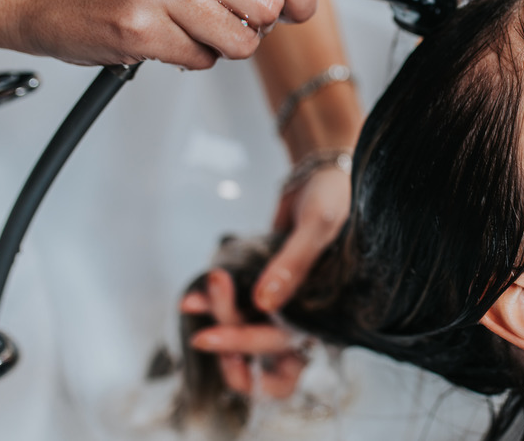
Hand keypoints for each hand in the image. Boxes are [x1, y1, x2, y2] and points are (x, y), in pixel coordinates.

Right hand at [11, 0, 325, 68]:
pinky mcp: (140, 28)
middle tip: (227, 14)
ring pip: (240, 39)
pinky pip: (203, 60)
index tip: (298, 6)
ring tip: (191, 23)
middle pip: (266, 4)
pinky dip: (192, 56)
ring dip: (223, 43)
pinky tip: (165, 34)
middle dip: (256, 22)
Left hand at [182, 167, 349, 395]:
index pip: (289, 343)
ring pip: (248, 325)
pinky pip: (238, 300)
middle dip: (231, 337)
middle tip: (202, 334)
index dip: (252, 348)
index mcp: (330, 304)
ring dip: (219, 319)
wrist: (321, 174)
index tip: (217, 342)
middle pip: (265, 343)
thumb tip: (265, 303)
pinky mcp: (265, 280)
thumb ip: (294, 263)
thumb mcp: (319, 225)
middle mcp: (307, 308)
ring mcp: (284, 295)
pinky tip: (191, 300)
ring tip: (192, 303)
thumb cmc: (332, 197)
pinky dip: (214, 302)